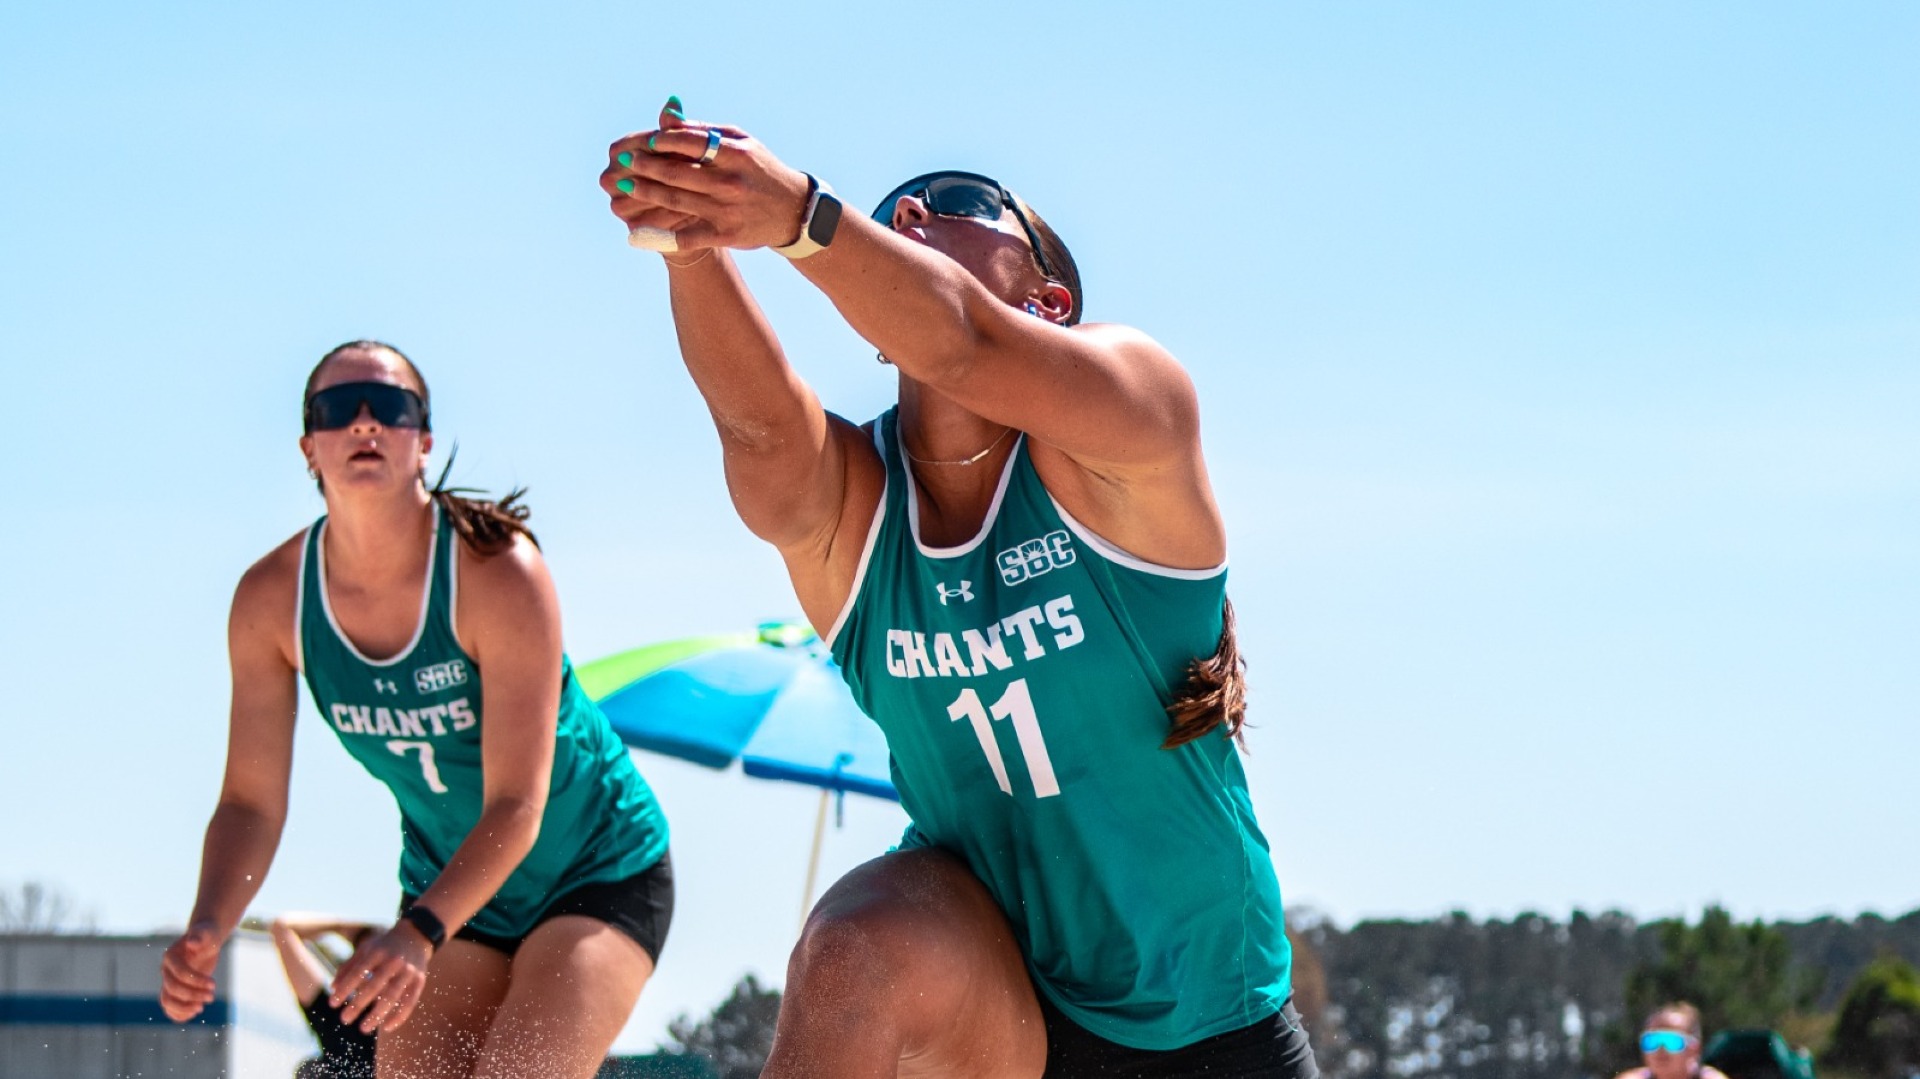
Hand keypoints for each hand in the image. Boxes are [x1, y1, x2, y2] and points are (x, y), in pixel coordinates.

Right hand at [159, 922, 223, 1021]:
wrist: (205, 942)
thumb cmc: (207, 937)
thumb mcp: (208, 934)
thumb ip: (200, 936)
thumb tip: (192, 942)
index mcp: (170, 957)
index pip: (180, 973)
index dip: (196, 981)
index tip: (213, 984)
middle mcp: (166, 971)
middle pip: (172, 989)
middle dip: (192, 995)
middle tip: (211, 997)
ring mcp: (168, 982)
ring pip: (167, 1001)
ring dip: (183, 1008)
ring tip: (201, 1008)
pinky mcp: (175, 990)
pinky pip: (170, 1007)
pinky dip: (178, 1014)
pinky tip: (194, 1013)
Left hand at [328, 920, 433, 1033]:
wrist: (416, 936)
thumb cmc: (384, 946)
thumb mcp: (365, 949)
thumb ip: (348, 967)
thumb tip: (333, 989)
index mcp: (377, 952)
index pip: (358, 972)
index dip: (345, 988)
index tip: (332, 1004)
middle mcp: (394, 960)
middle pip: (374, 986)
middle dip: (358, 1004)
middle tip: (344, 1019)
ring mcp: (408, 971)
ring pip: (393, 996)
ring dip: (377, 1014)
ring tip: (363, 1028)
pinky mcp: (419, 980)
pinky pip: (410, 1001)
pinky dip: (399, 1016)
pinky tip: (387, 1027)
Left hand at [602, 96, 813, 254]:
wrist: (793, 210)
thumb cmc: (761, 170)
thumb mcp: (742, 143)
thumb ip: (706, 131)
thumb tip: (668, 117)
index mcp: (736, 155)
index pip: (691, 143)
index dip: (664, 140)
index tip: (647, 140)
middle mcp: (731, 182)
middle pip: (677, 173)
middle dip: (646, 165)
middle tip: (626, 161)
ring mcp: (728, 210)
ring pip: (676, 201)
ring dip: (646, 193)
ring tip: (625, 185)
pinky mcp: (726, 234)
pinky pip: (687, 236)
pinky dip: (661, 234)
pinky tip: (638, 230)